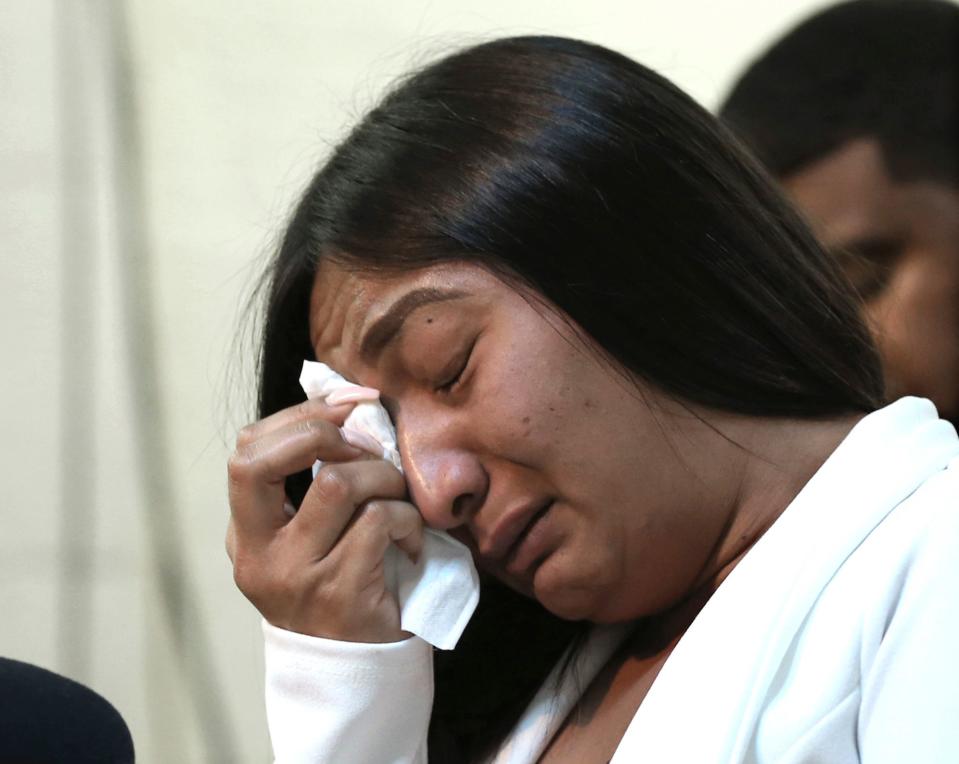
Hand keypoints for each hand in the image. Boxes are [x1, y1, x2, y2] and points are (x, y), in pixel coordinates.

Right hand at [226, 398, 423, 642]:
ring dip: (384, 478)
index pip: (246, 451)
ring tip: (398, 502)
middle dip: (323, 433)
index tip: (348, 405)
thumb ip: (310, 484)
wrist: (353, 674)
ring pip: (339, 483)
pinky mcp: (339, 594)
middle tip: (366, 448)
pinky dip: (407, 521)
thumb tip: (345, 405)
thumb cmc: (338, 590)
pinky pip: (379, 522)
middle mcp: (258, 555)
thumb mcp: (308, 539)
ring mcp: (295, 577)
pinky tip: (411, 544)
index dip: (299, 415)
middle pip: (264, 459)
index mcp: (246, 534)